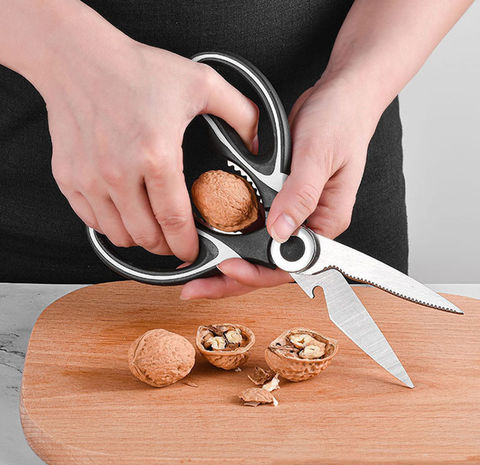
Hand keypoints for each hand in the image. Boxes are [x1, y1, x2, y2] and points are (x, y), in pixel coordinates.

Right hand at [43, 32, 257, 260]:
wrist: (78, 59)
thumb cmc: (135, 70)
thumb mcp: (202, 83)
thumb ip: (240, 114)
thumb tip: (257, 144)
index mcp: (156, 155)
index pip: (175, 221)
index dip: (187, 246)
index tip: (192, 253)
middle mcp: (119, 173)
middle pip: (147, 236)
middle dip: (166, 248)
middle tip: (175, 242)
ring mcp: (89, 178)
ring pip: (118, 235)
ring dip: (140, 240)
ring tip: (151, 230)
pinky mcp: (69, 178)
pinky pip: (92, 222)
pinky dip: (111, 227)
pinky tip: (124, 215)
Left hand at [180, 77, 379, 298]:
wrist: (340, 97)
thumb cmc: (341, 122)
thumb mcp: (318, 155)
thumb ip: (300, 195)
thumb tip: (279, 232)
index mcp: (327, 222)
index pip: (292, 264)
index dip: (257, 273)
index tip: (227, 269)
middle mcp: (309, 224)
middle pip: (269, 265)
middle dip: (231, 279)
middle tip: (196, 286)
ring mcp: (293, 214)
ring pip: (258, 250)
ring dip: (228, 262)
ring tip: (195, 272)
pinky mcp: (279, 201)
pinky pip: (254, 227)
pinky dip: (232, 236)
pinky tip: (210, 240)